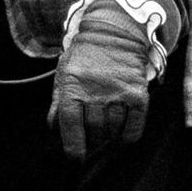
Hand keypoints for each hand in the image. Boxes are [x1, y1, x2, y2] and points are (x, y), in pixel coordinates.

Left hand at [48, 0, 153, 160]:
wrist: (114, 33)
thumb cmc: (84, 57)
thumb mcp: (64, 73)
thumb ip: (57, 101)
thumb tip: (53, 129)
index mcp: (72, 85)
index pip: (70, 124)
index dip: (73, 146)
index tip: (75, 157)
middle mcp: (95, 90)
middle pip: (93, 131)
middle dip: (91, 141)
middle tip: (91, 140)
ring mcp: (118, 93)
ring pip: (112, 131)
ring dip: (107, 137)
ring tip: (104, 131)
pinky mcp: (138, 94)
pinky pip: (133, 127)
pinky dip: (127, 136)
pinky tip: (121, 132)